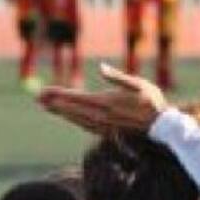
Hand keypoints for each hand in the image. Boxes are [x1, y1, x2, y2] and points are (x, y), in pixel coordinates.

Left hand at [37, 62, 168, 134]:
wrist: (161, 126)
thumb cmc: (151, 101)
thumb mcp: (138, 83)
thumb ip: (117, 77)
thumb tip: (101, 68)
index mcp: (106, 102)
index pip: (76, 98)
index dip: (59, 95)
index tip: (44, 92)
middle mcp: (101, 116)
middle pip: (71, 110)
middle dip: (53, 103)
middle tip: (37, 98)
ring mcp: (103, 125)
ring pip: (75, 119)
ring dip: (60, 113)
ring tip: (46, 106)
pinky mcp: (106, 131)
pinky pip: (84, 125)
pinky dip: (72, 120)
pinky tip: (67, 117)